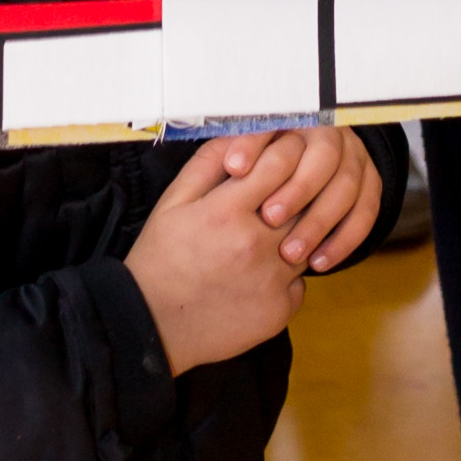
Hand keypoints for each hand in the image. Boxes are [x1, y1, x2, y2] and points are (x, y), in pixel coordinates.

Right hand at [126, 126, 381, 371]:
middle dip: (298, 187)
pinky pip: (302, 280)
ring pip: (309, 239)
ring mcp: (271, 281)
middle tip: (284, 189)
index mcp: (227, 212)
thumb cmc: (161, 258)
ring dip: (298, 231)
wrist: (151, 325)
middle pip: (303, 198)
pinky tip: (262, 273)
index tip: (286, 151)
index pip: (282, 162)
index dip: (289, 150)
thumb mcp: (174, 202)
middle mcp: (255, 245)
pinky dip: (288, 274)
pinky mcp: (280, 310)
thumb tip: (242, 135)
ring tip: (271, 234)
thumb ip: (209, 164)